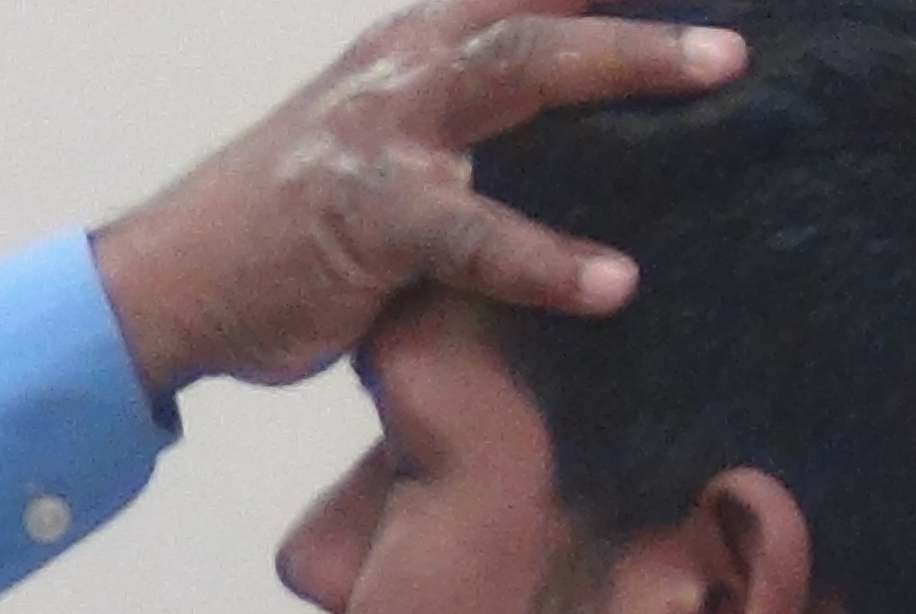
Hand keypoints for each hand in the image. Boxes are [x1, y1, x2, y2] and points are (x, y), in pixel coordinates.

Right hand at [94, 0, 740, 401]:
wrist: (173, 283)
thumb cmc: (297, 224)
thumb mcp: (393, 141)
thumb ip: (482, 123)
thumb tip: (593, 133)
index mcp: (420, 40)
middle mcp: (407, 64)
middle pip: (544, 3)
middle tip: (743, 10)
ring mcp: (384, 132)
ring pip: (519, 73)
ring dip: (623, 66)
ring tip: (719, 74)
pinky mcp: (367, 219)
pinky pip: (470, 233)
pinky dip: (545, 258)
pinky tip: (611, 284)